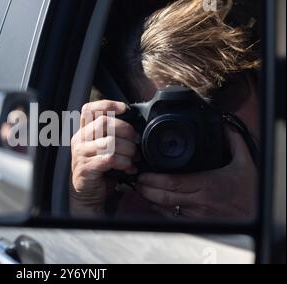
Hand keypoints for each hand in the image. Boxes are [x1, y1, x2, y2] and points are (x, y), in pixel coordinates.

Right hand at [70, 100, 139, 215]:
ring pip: (110, 141)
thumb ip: (113, 136)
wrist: (86, 195)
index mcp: (84, 132)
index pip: (90, 109)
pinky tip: (128, 167)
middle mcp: (79, 139)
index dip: (107, 104)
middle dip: (126, 130)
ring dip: (128, 149)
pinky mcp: (86, 167)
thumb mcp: (104, 149)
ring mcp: (81, 153)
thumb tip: (135, 128)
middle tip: (137, 141)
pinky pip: (110, 158)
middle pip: (104, 122)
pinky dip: (124, 162)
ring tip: (134, 158)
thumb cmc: (99, 170)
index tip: (124, 108)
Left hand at [136, 127, 256, 218]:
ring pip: (166, 208)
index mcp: (207, 184)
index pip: (173, 183)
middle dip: (146, 189)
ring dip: (151, 199)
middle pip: (164, 196)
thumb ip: (234, 142)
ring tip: (140, 189)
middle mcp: (198, 200)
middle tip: (136, 181)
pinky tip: (154, 202)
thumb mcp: (244, 162)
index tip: (143, 174)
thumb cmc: (249, 191)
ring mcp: (196, 213)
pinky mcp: (196, 221)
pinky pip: (173, 217)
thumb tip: (226, 126)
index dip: (153, 180)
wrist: (256, 214)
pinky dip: (161, 210)